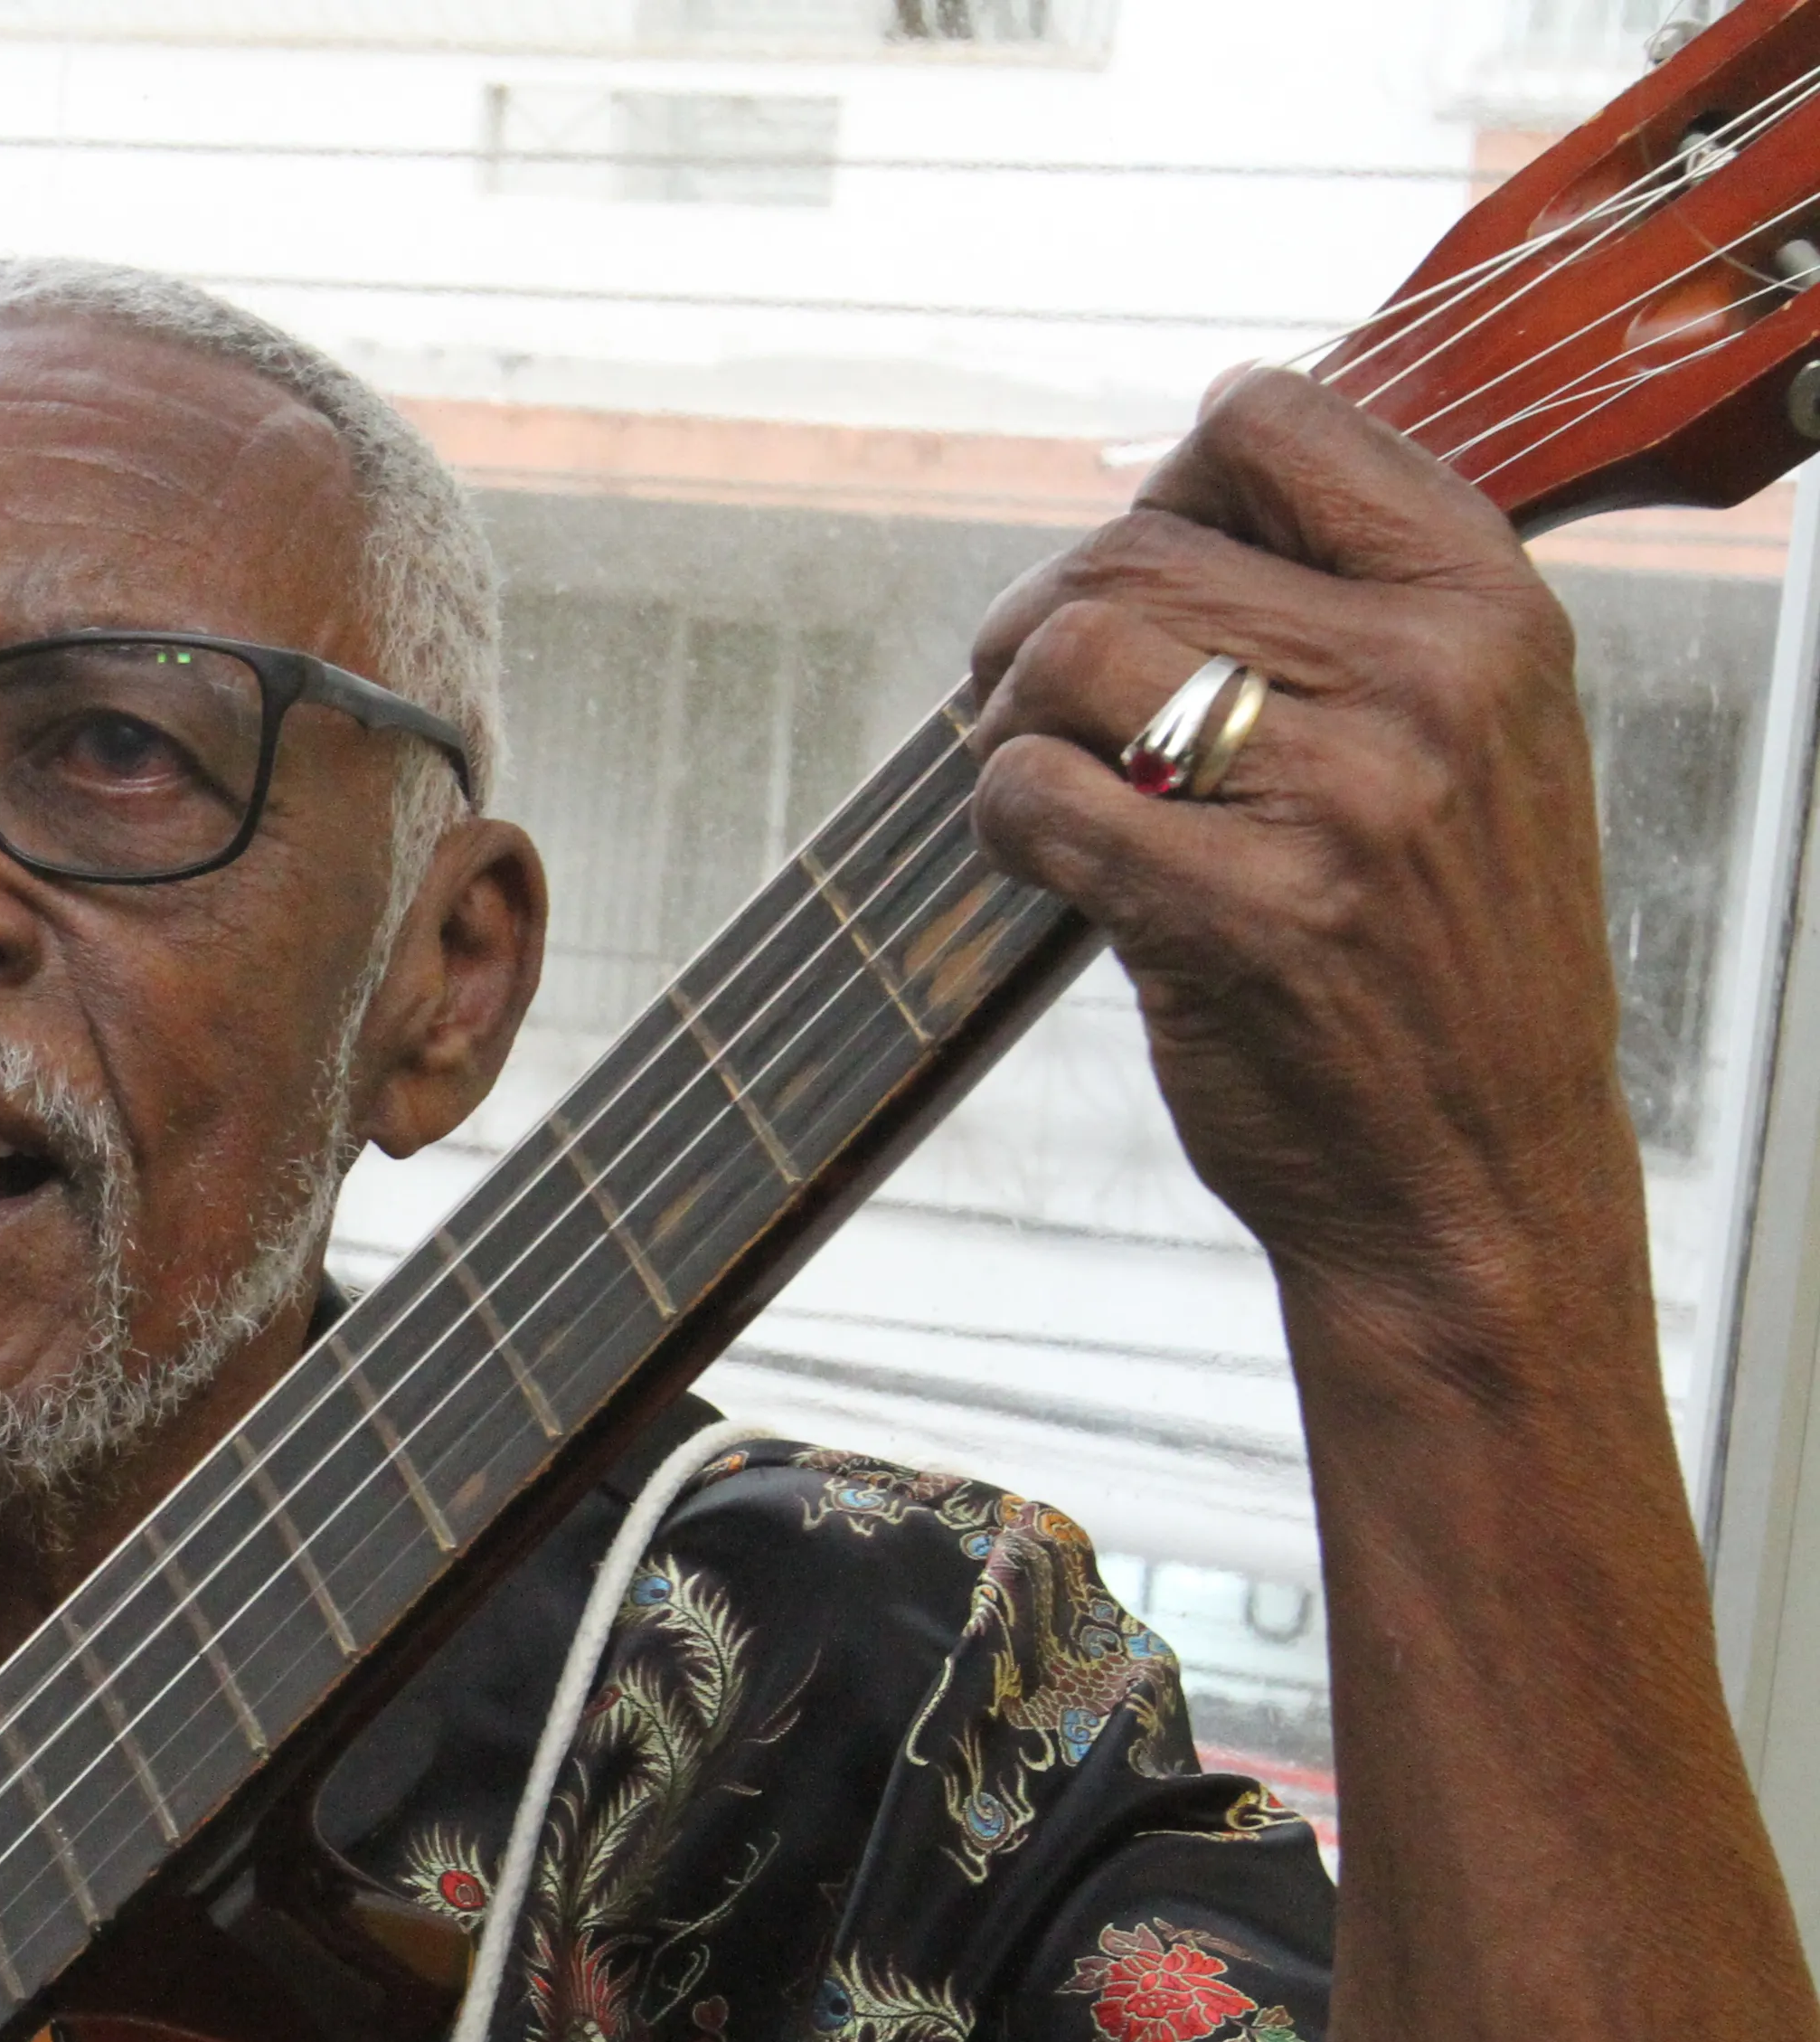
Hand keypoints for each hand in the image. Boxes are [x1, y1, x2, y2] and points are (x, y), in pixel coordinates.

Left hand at [963, 367, 1642, 1367]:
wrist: (1477, 1175)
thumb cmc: (1441, 947)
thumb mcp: (1471, 731)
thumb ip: (1349, 601)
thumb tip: (1163, 491)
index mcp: (1488, 605)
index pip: (1270, 420)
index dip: (1161, 482)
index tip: (1140, 566)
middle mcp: (1428, 680)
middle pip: (1129, 548)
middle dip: (1039, 617)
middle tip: (1029, 695)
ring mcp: (1338, 799)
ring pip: (1067, 652)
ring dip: (1007, 714)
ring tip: (1045, 772)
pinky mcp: (1234, 915)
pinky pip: (1028, 794)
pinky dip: (999, 818)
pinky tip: (1048, 858)